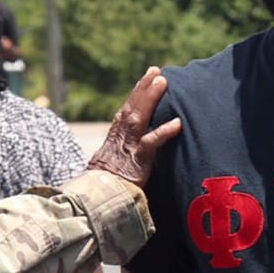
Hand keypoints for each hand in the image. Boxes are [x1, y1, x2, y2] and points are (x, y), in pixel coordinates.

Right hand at [87, 68, 181, 185]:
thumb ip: (122, 157)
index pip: (125, 112)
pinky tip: (178, 122)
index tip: (146, 78)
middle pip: (131, 108)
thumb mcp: (111, 168)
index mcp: (114, 140)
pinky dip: (164, 132)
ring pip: (138, 118)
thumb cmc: (105, 188)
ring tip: (162, 81)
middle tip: (156, 71)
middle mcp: (119, 140)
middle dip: (143, 88)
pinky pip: (151, 144)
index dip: (136, 95)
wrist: (95, 201)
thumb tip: (132, 151)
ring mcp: (127, 149)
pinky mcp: (136, 162)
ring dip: (150, 98)